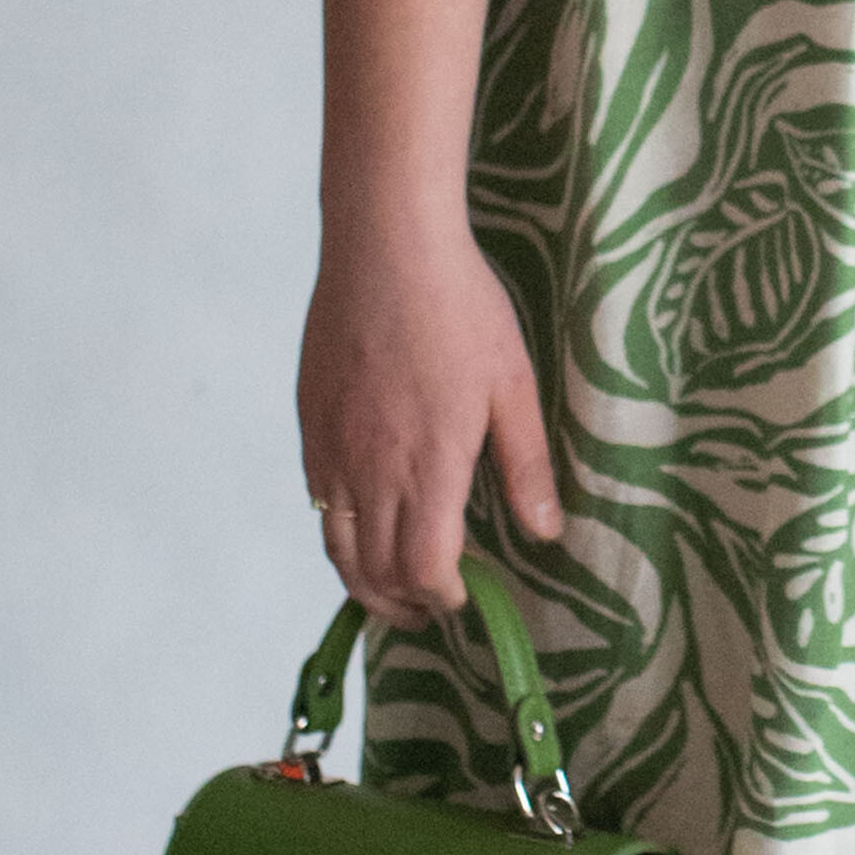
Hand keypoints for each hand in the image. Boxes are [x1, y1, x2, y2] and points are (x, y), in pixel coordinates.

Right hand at [299, 224, 561, 625]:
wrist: (385, 246)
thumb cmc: (459, 308)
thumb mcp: (513, 386)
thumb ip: (525, 467)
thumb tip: (545, 532)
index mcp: (429, 466)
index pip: (424, 568)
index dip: (443, 596)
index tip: (466, 595)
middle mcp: (371, 469)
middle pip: (374, 572)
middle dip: (405, 603)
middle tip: (432, 608)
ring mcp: (332, 448)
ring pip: (336, 546)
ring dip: (364, 581)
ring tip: (392, 590)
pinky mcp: (310, 423)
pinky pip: (318, 502)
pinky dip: (338, 533)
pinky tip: (363, 525)